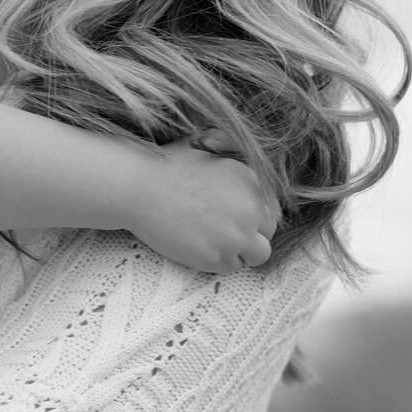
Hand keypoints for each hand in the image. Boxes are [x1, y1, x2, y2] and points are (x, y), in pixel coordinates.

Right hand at [128, 139, 279, 273]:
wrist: (141, 189)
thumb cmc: (166, 165)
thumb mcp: (206, 145)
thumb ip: (230, 148)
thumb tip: (235, 146)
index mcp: (252, 180)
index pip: (270, 206)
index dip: (254, 215)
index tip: (236, 218)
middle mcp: (252, 208)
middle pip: (269, 231)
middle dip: (252, 233)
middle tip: (225, 233)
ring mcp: (237, 235)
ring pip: (259, 254)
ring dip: (242, 252)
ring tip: (217, 245)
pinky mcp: (218, 256)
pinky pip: (233, 267)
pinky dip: (221, 262)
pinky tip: (201, 249)